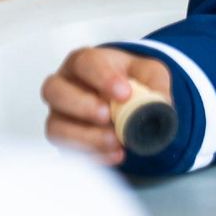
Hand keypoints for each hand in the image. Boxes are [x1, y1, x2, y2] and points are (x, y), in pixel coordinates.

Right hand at [41, 47, 171, 165]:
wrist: (123, 97)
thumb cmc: (130, 78)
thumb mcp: (150, 72)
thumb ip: (156, 83)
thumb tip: (160, 104)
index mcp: (84, 61)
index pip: (85, 63)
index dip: (102, 78)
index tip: (124, 93)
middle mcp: (63, 84)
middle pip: (55, 91)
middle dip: (83, 106)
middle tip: (108, 117)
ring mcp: (58, 112)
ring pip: (55, 125)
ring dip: (86, 136)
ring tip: (115, 141)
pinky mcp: (61, 137)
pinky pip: (65, 149)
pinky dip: (91, 154)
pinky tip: (114, 154)